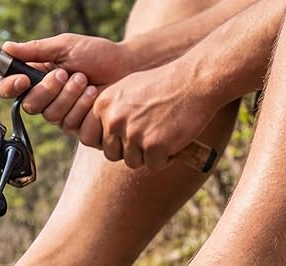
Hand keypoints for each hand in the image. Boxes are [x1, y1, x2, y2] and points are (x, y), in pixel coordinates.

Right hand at [0, 34, 133, 133]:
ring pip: (50, 115)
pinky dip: (84, 106)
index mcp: (35, 77)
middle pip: (29, 105)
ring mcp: (59, 113)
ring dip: (70, 95)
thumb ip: (36, 49)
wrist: (127, 69)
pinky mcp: (76, 126)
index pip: (7, 88)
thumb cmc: (98, 54)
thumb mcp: (65, 46)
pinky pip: (70, 124)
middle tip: (66, 74)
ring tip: (86, 81)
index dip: (9, 87)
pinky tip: (95, 94)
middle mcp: (43, 97)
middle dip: (49, 89)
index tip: (23, 80)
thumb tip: (6, 48)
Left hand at [80, 63, 216, 169]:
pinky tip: (175, 139)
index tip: (125, 134)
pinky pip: (155, 164)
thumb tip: (100, 134)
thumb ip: (110, 110)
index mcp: (102, 105)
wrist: (196, 80)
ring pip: (133, 162)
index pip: (89, 138)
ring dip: (149, 155)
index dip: (109, 141)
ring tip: (164, 134)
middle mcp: (113, 120)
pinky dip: (166, 158)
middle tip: (151, 134)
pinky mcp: (154, 145)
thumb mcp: (127, 89)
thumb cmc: (165, 84)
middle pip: (112, 154)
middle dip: (131, 150)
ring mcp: (133, 133)